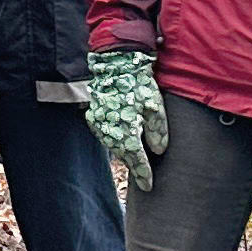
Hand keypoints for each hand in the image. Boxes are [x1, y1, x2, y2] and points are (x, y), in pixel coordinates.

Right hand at [81, 48, 168, 197]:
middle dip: (134, 166)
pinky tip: (123, 144)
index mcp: (126, 129)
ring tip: (136, 163)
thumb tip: (158, 150)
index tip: (149, 186)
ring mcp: (98, 124)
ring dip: (124, 155)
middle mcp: (109, 130)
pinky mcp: (93, 117)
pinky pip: (106, 136)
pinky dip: (116, 143)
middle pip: (123, 155)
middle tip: (145, 178)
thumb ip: (158, 131)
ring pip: (113, 146)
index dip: (143, 173)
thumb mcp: (155, 107)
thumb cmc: (139, 84)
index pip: (136, 158)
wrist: (115, 64)